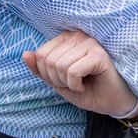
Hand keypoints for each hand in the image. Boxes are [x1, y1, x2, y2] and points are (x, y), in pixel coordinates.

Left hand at [23, 30, 137, 117]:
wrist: (112, 102)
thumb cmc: (88, 89)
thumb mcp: (58, 81)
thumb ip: (41, 69)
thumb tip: (25, 53)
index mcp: (67, 39)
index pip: (40, 54)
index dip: (46, 74)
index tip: (64, 79)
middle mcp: (79, 36)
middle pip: (48, 60)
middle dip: (56, 79)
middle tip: (73, 83)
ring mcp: (91, 43)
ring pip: (59, 65)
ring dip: (66, 83)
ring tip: (80, 83)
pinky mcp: (99, 54)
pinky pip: (73, 71)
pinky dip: (75, 84)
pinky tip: (87, 83)